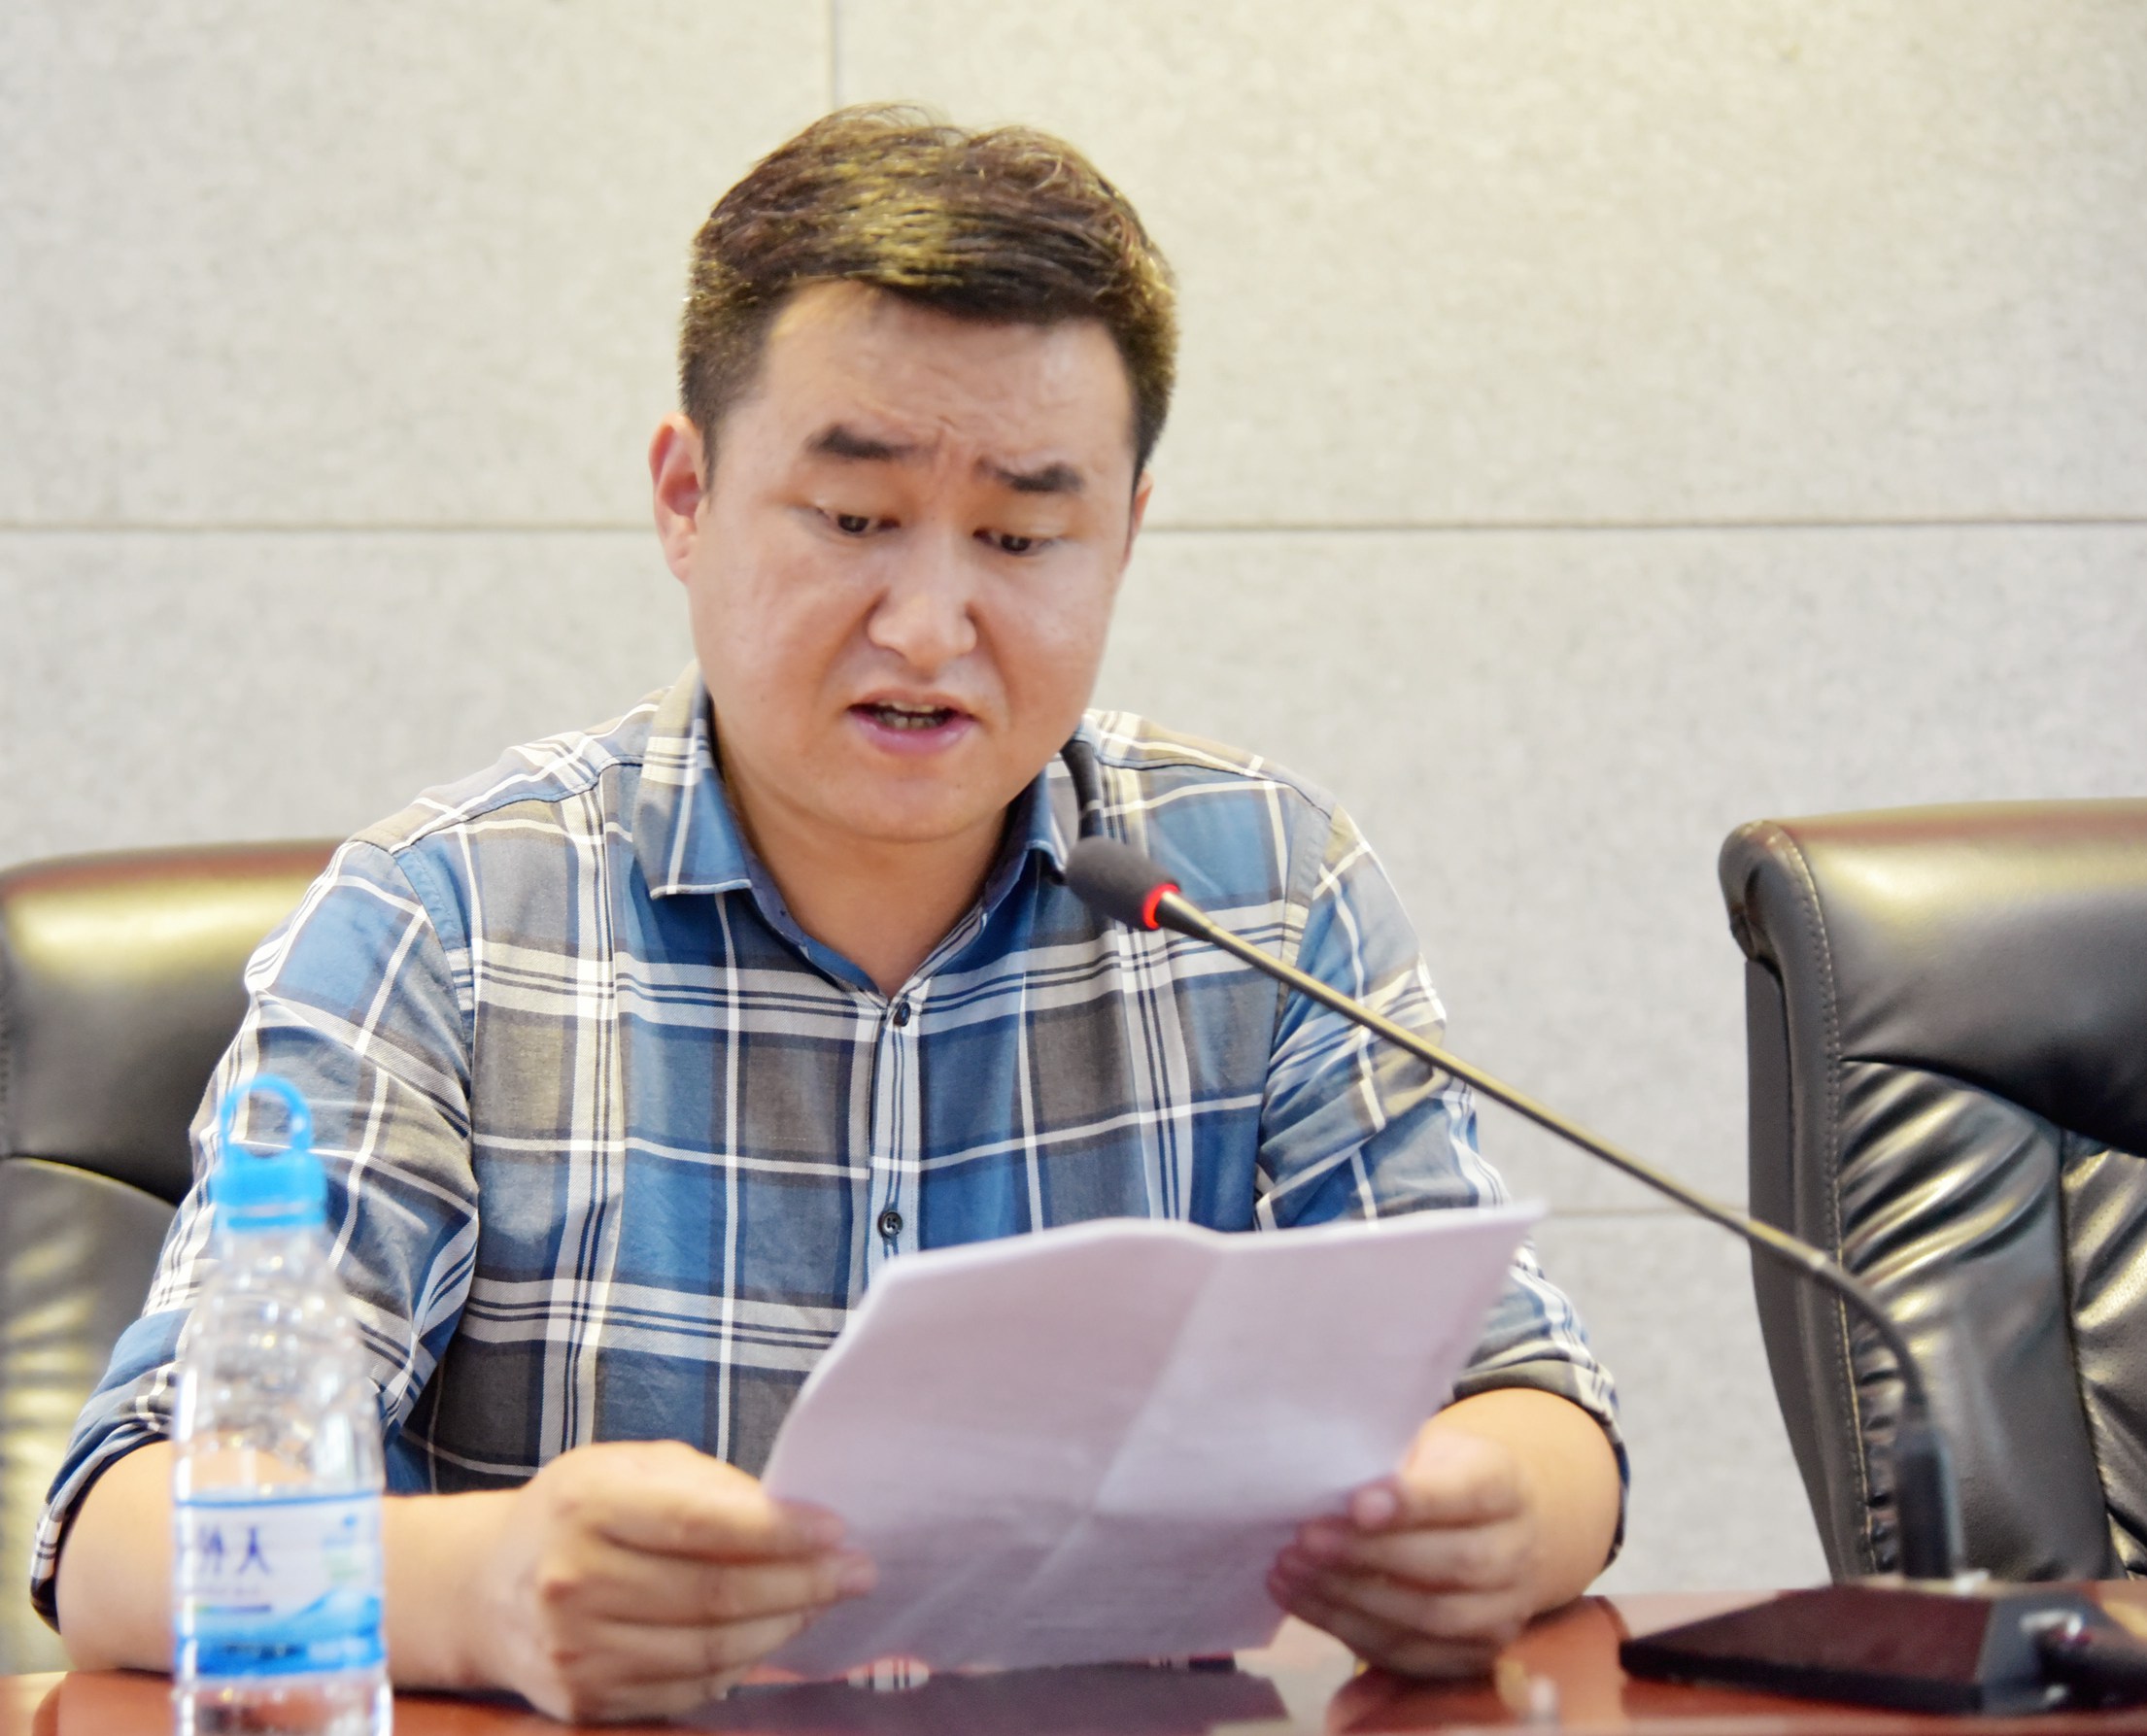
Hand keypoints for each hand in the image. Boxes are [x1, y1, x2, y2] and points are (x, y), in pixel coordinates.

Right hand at [458, 1439, 873, 1721]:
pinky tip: (771, 1636)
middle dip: (802, 1583)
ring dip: (783, 1628)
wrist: (484, 1587)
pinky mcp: (584, 1701)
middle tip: (856, 1571)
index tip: (839, 1529)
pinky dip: (741, 1665)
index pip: (703, 1524)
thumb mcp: (632, 1467)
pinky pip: (687, 1691)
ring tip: (823, 1601)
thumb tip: (797, 1515)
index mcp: (588, 1504)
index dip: (782, 1531)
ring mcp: (576, 1651)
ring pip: (710, 1651)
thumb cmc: (578, 1511)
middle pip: (715, 1596)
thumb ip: (710, 1487)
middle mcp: (574, 1581)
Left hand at [1267, 1417, 1540, 1677]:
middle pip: (1453, 1564)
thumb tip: (1330, 1484)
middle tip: (1304, 1541)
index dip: (1414, 1502)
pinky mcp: (1476, 1655)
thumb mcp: (1426, 1450)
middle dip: (1369, 1555)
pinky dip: (1350, 1631)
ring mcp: (1505, 1612)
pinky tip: (1304, 1601)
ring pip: (1431, 1619)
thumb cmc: (1438, 1477)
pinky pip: (1412, 1656)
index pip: (1468, 1495)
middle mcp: (1518, 1553)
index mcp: (1505, 1487)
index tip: (1356, 1503)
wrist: (1494, 1531)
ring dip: (1351, 1599)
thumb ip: (1390, 1463)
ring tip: (1290, 1572)